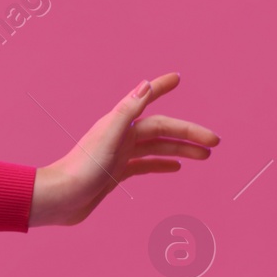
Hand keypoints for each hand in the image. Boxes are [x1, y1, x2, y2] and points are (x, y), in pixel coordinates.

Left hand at [28, 73, 219, 226]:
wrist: (60, 199)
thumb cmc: (81, 168)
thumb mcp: (108, 136)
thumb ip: (127, 110)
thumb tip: (146, 83)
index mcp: (118, 123)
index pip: (146, 100)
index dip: (161, 87)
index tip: (177, 78)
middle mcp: (119, 136)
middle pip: (161, 129)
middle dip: (188, 133)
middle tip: (215, 142)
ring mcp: (118, 155)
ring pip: (157, 147)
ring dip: (181, 148)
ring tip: (206, 155)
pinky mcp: (115, 173)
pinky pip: (145, 165)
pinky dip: (162, 163)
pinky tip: (177, 167)